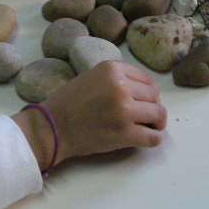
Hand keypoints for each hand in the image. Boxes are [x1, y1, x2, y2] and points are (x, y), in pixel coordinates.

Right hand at [12, 61, 166, 169]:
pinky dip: (154, 139)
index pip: (147, 79)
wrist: (51, 128)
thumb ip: (118, 78)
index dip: (149, 92)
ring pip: (158, 114)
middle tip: (146, 116)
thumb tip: (146, 90)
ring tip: (149, 127)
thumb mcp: (93, 76)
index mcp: (113, 69)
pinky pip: (153, 137)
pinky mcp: (124, 133)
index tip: (144, 101)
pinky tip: (148, 139)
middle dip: (153, 106)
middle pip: (154, 96)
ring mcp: (124, 110)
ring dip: (156, 122)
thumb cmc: (68, 102)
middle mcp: (121, 86)